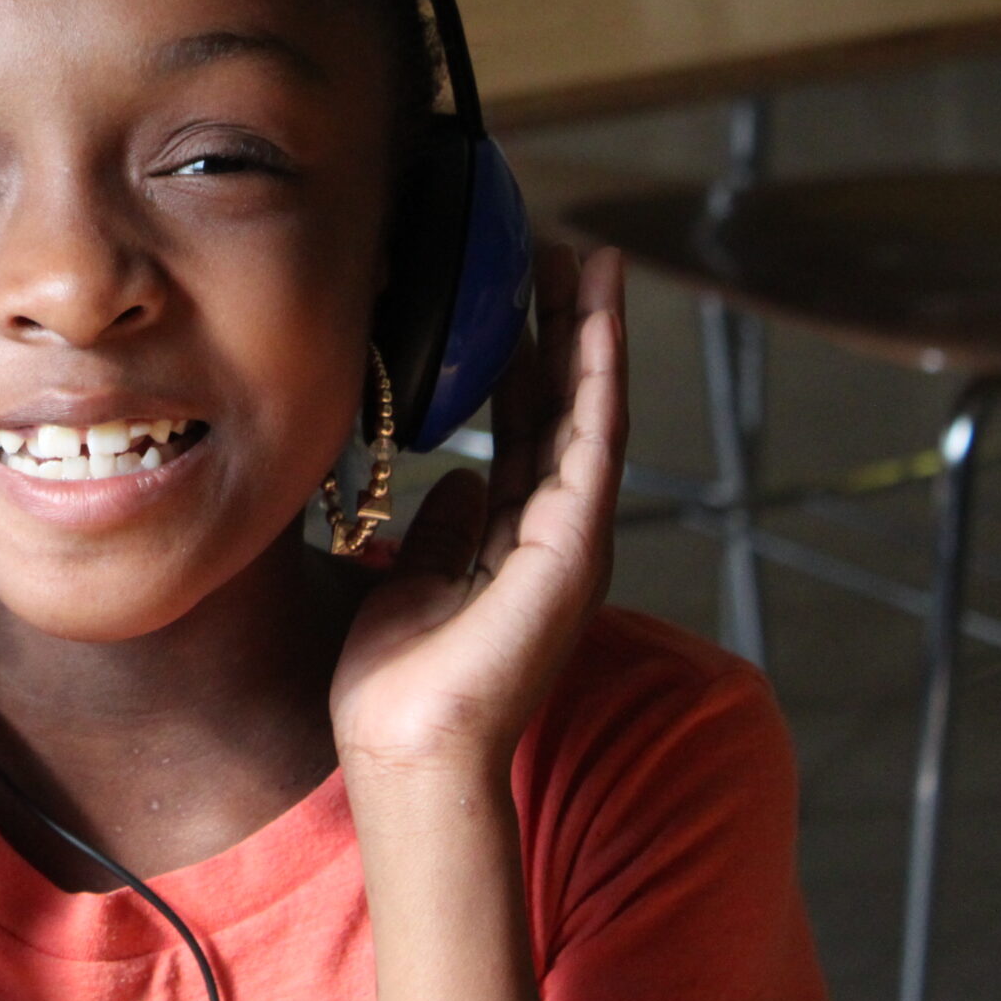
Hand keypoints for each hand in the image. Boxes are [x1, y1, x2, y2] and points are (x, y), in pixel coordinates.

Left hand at [329, 246, 626, 782]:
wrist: (409, 750)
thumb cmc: (403, 685)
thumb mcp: (414, 581)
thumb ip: (444, 529)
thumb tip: (459, 478)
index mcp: (517, 540)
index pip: (529, 430)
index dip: (530, 361)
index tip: (523, 293)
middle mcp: (554, 533)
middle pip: (566, 409)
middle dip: (566, 329)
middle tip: (564, 251)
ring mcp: (572, 539)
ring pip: (589, 413)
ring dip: (592, 336)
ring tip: (592, 263)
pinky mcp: (575, 547)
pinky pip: (590, 444)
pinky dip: (597, 379)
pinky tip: (595, 325)